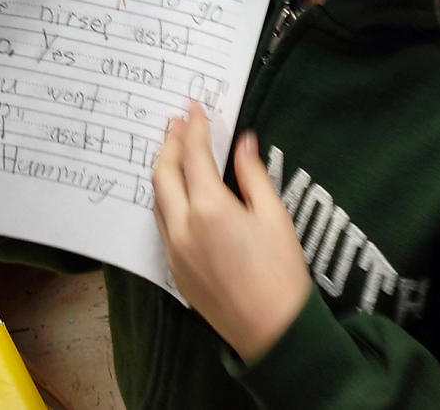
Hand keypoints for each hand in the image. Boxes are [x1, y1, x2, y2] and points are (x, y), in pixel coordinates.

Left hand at [152, 103, 311, 362]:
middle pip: (164, 173)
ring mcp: (175, 251)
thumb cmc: (282, 272)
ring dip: (162, 170)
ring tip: (172, 149)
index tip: (194, 107)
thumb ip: (253, 174)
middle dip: (169, 143)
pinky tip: (176, 191)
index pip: (193, 155)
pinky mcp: (174, 271)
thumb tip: (243, 142)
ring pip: (157, 200)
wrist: (273, 333)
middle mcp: (184, 227)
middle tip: (176, 122)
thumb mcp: (275, 216)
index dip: (193, 127)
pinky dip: (165, 198)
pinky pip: (162, 224)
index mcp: (210, 209)